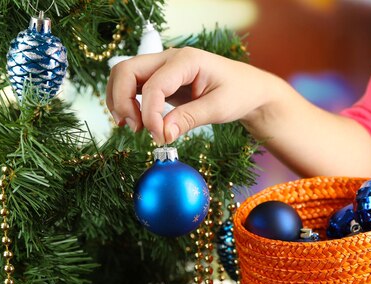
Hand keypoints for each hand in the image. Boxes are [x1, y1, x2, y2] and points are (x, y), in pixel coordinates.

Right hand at [106, 47, 279, 143]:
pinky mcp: (161, 80)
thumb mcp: (219, 108)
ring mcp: (163, 68)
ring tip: (134, 128)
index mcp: (187, 60)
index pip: (154, 85)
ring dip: (120, 101)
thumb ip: (190, 119)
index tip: (158, 137)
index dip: (150, 113)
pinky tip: (135, 122)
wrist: (249, 89)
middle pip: (126, 71)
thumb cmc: (240, 93)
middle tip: (135, 129)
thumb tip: (162, 134)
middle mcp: (170, 58)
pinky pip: (134, 87)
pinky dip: (127, 103)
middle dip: (122, 101)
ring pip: (124, 76)